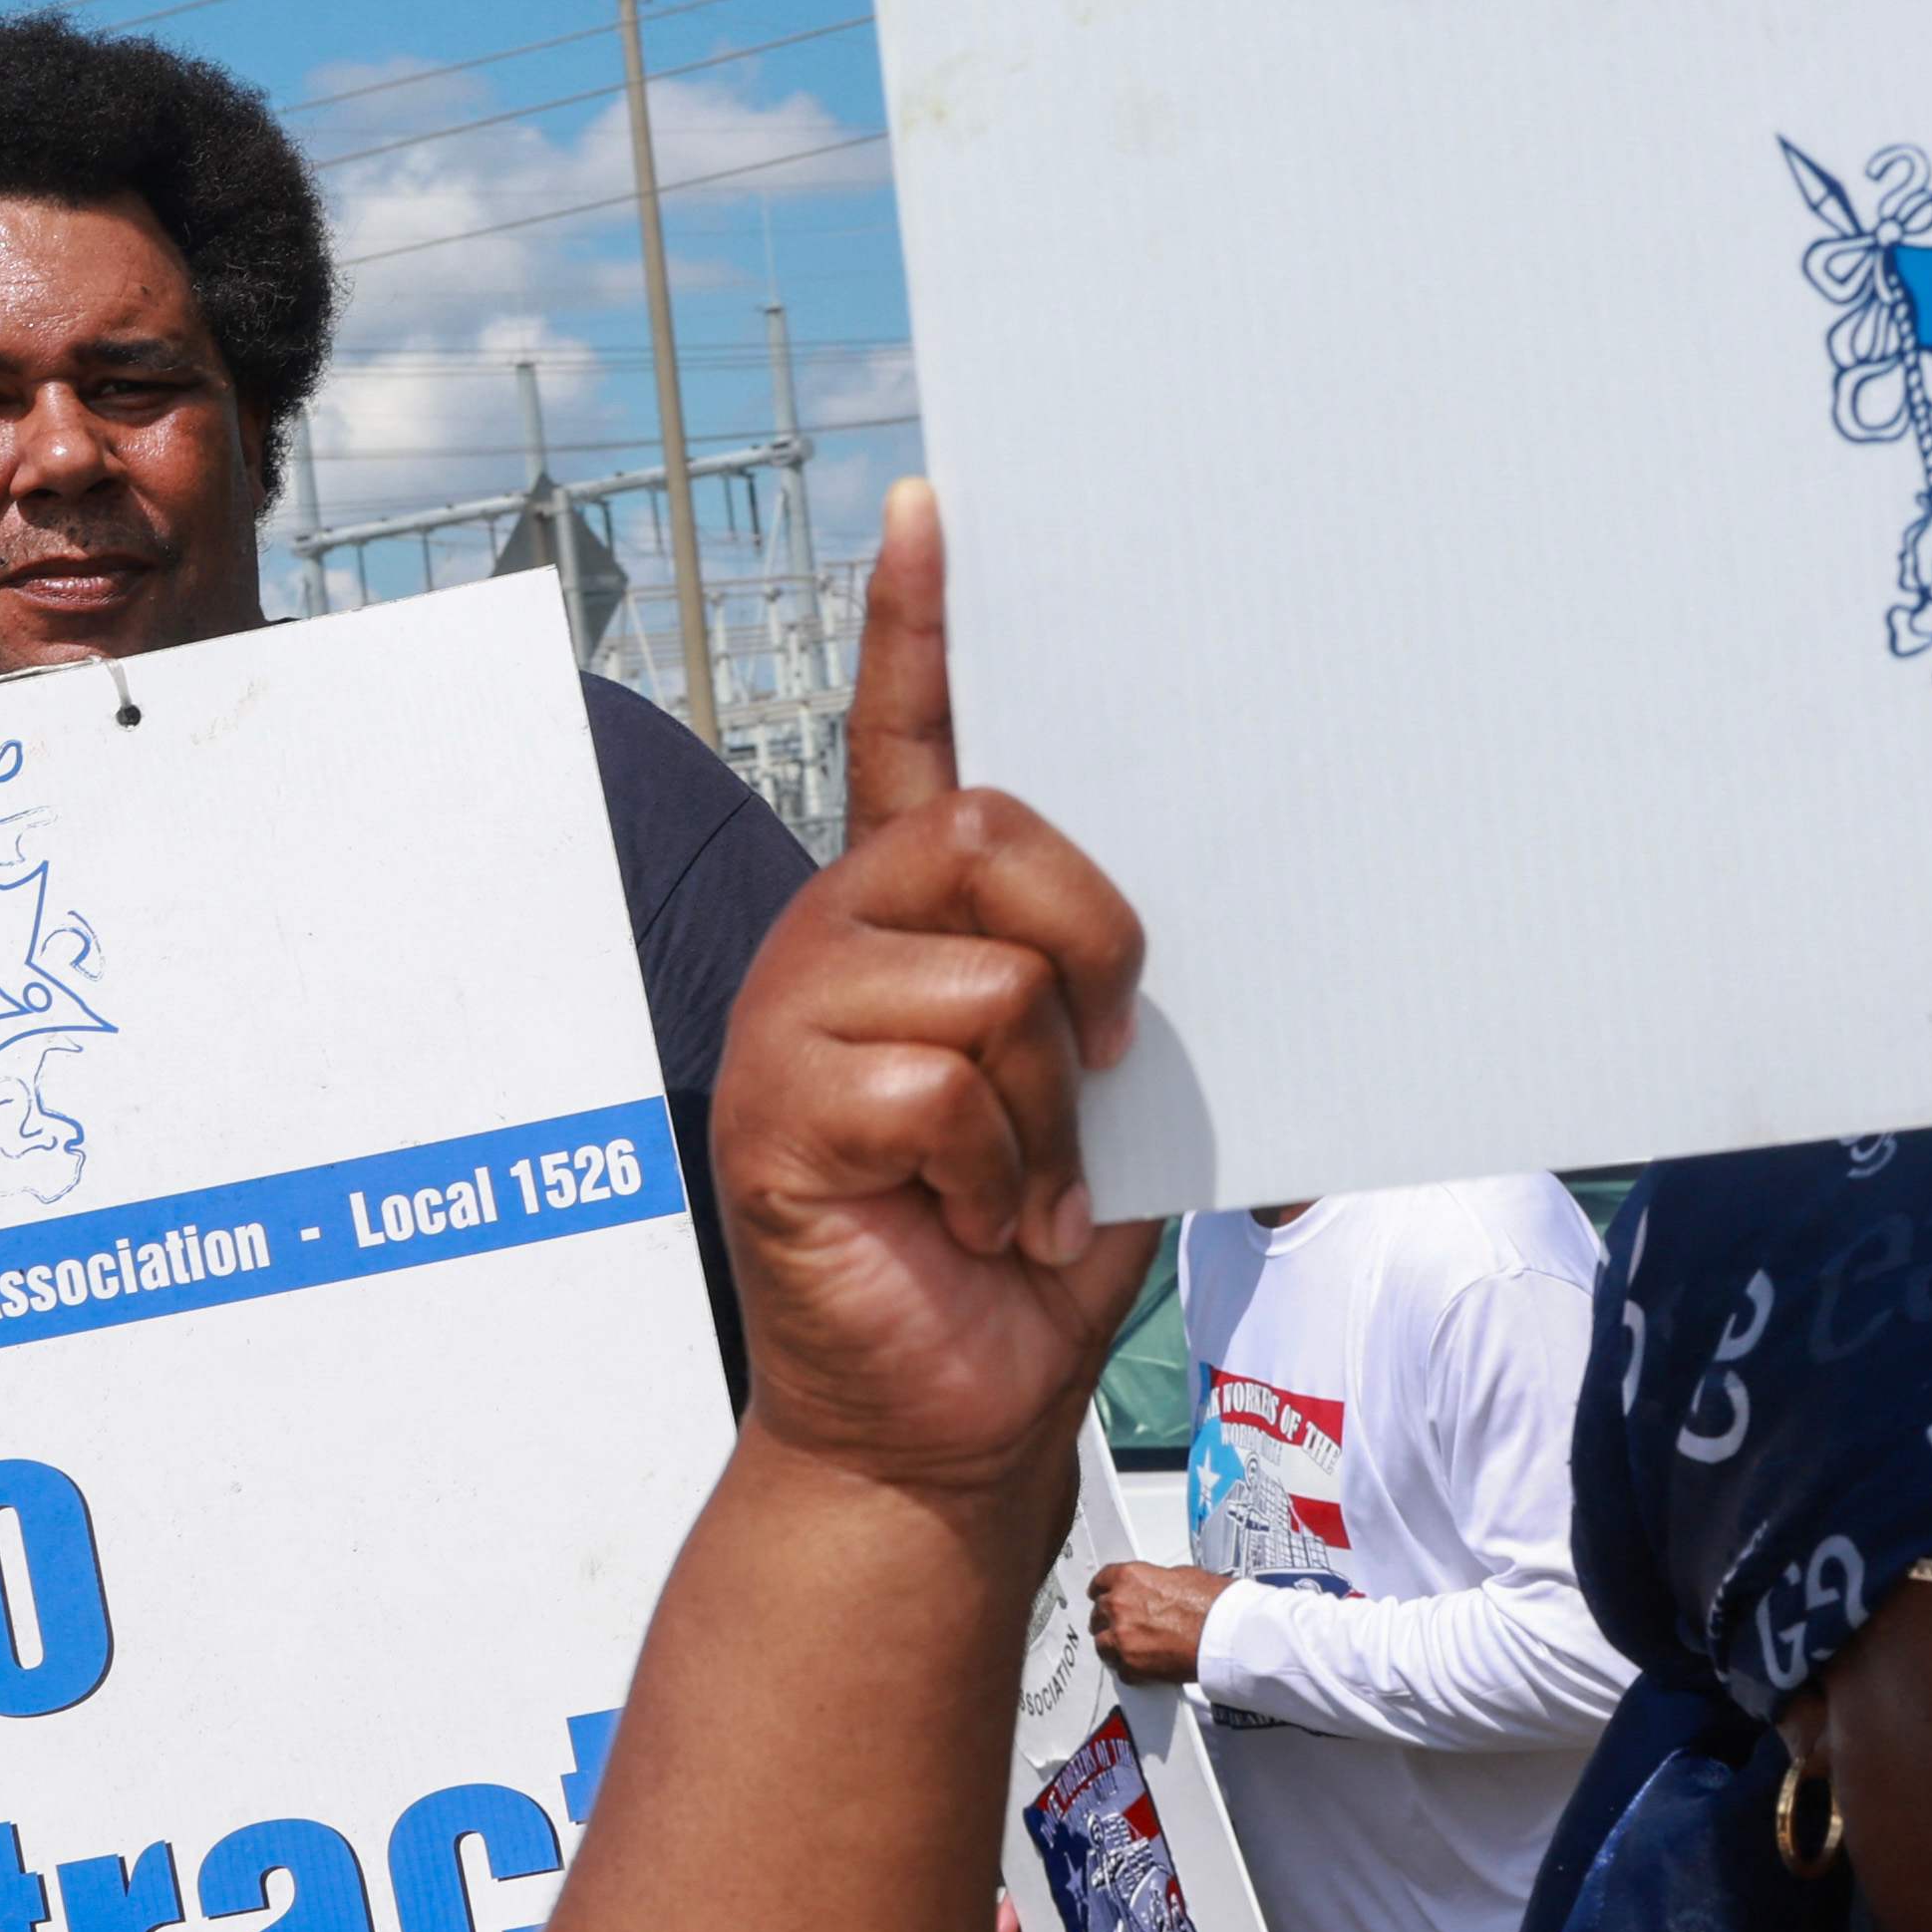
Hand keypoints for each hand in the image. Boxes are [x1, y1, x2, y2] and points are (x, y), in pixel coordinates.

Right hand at [707, 483, 1158, 1501]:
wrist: (949, 1422)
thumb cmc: (1026, 1255)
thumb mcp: (1090, 1090)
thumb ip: (1092, 983)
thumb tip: (1152, 928)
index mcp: (908, 923)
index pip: (907, 742)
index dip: (917, 627)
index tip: (931, 509)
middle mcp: (835, 943)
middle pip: (988, 835)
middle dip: (1092, 949)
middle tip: (1093, 1068)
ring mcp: (793, 1021)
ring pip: (987, 980)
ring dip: (1043, 1110)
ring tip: (1008, 1185)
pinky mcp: (779, 1109)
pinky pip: (941, 1081)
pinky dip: (990, 1170)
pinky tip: (959, 1219)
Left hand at [1089, 1562, 1227, 1684]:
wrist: (1227, 1634)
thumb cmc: (1214, 1604)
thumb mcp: (1183, 1576)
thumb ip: (1157, 1582)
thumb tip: (1157, 1591)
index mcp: (1128, 1578)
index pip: (1100, 1582)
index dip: (1102, 1590)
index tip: (1102, 1595)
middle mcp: (1118, 1605)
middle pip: (1099, 1614)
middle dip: (1110, 1619)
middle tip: (1125, 1625)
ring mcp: (1121, 1636)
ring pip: (1102, 1644)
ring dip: (1113, 1645)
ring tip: (1130, 1648)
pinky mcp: (1130, 1664)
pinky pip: (1119, 1669)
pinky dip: (1129, 1669)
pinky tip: (1143, 1666)